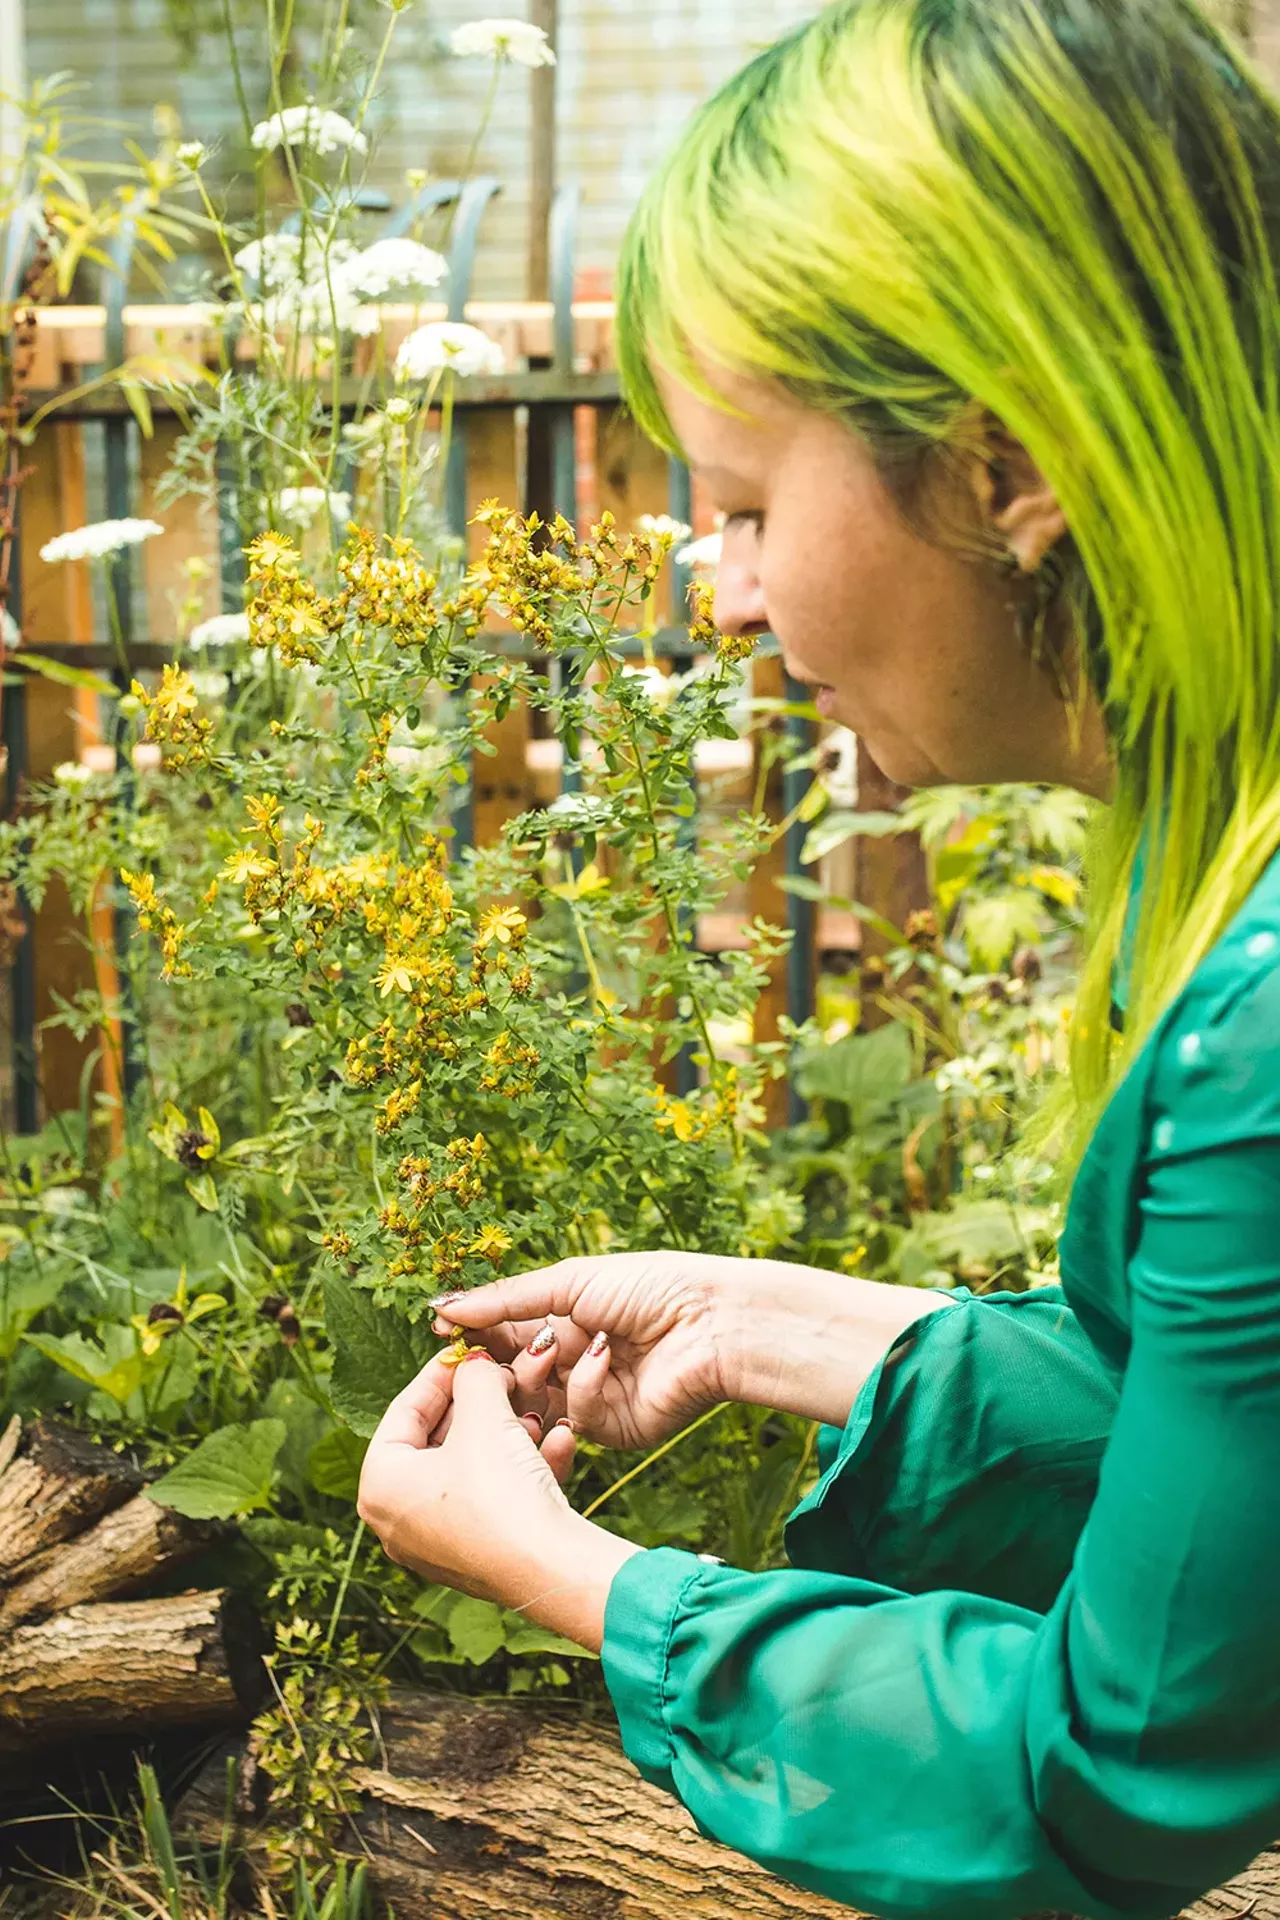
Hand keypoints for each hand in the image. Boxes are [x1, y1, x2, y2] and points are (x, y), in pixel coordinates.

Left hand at [357, 1348, 638, 1649]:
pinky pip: (494, 1497)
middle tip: (506, 1377)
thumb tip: (476, 1364)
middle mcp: (398, 1520)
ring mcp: (437, 1542)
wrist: (550, 1568)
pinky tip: (559, 1442)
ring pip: (471, 1467)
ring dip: (506, 1433)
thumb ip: (474, 1377)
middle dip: (480, 1405)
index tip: (468, 1350)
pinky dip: (522, 1467)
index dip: (441, 1373)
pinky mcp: (478, 1555)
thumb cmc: (500, 1492)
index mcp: (380, 1485)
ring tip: (535, 1412)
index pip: (404, 1411)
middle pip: (438, 1440)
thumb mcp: (484, 1415)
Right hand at [432, 1252, 954, 1446]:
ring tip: (552, 1351)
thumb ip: (506, 1300)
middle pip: (513, 1375)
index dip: (475, 1336)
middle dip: (499, 1363)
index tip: (443, 1333)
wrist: (714, 1321)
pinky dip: (585, 1388)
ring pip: (537, 1405)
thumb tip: (443, 1306)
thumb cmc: (651, 1287)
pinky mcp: (616, 1430)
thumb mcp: (570, 1282)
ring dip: (538, 1378)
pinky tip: (606, 1358)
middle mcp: (573, 1363)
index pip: (504, 1335)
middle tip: (485, 1353)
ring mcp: (593, 1400)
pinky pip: (577, 1419)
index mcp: (564, 1322)